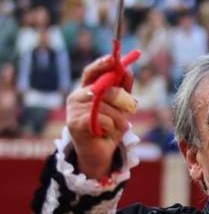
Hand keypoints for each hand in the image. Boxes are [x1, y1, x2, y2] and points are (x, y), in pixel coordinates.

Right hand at [66, 56, 135, 180]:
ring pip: (105, 106)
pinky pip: (101, 119)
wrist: (100, 154)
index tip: (114, 59)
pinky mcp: (74, 123)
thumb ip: (123, 90)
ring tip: (117, 127)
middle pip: (103, 89)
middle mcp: (76, 97)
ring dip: (118, 118)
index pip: (91, 72)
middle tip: (130, 109)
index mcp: (86, 90)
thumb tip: (128, 71)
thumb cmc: (109, 129)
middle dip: (121, 100)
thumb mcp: (120, 108)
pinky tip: (105, 132)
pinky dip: (110, 127)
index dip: (101, 65)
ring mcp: (73, 110)